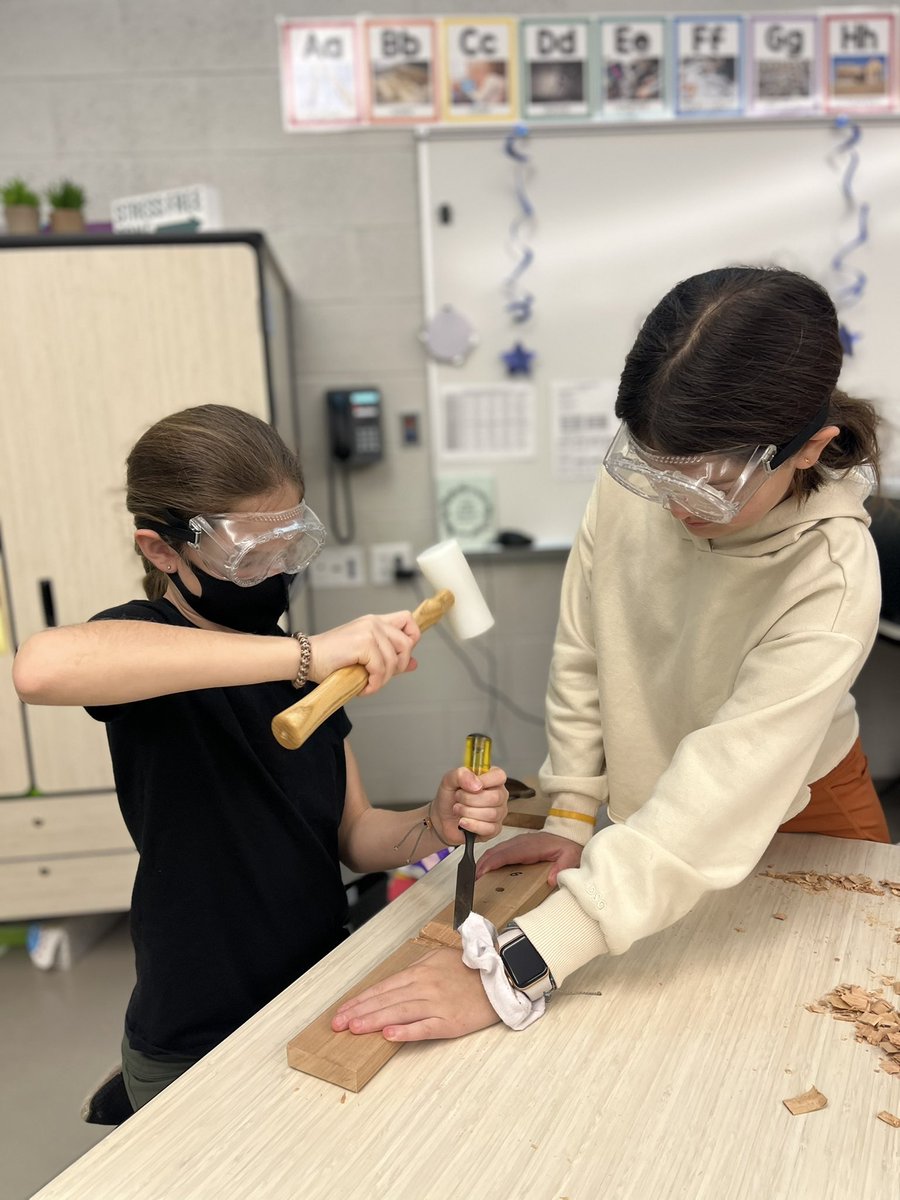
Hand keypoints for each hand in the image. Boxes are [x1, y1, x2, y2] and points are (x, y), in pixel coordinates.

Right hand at [307, 611, 420, 693]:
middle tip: (381, 677)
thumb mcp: (366, 657)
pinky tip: (363, 687)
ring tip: (368, 685)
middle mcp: (374, 622)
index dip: (412, 639)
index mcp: (375, 621)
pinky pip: (381, 669)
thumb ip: (390, 657)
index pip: (408, 620)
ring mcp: (369, 631)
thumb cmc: (331, 659)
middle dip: (399, 665)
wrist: (306, 659)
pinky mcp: (363, 643)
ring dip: (383, 680)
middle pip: (407, 643)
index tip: (401, 657)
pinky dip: (374, 684)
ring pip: (394, 660)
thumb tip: (414, 664)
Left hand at [331, 948, 499, 1041]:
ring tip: (354, 1029)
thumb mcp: (439, 959)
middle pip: (386, 1000)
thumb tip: (394, 984)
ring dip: (374, 1021)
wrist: (502, 977)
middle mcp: (425, 986)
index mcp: (420, 971)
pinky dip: (406, 1031)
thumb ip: (416, 969)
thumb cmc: (472, 969)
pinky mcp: (450, 1022)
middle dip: (359, 1012)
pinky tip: (389, 1035)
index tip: (343, 1011)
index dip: (361, 1000)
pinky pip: (425, 1027)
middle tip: (338, 1024)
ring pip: (399, 1012)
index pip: (383, 987)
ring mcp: (437, 1004)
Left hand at [431, 765, 507, 846]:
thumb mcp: (449, 780)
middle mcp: (499, 795)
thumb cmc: (449, 798)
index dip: (485, 781)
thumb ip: (461, 775)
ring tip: (458, 809)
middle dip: (470, 799)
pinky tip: (462, 822)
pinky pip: (489, 829)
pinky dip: (472, 825)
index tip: (470, 786)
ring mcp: (499, 813)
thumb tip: (477, 784)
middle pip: (495, 797)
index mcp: (491, 779)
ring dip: (468, 812)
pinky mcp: (494, 829)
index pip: (499, 776)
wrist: (442, 819)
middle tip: (458, 798)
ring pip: (492, 814)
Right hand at [475, 831, 582, 886]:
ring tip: (474, 877)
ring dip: (484, 862)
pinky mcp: (517, 844)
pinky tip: (486, 869)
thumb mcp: (570, 857)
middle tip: (471, 880)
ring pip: (495, 850)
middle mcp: (521, 842)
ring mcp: (518, 842)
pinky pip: (499, 851)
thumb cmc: (568, 846)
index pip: (507, 854)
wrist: (569, 835)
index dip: (492, 863)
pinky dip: (490, 859)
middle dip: (481, 865)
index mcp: (531, 846)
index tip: (481, 873)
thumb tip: (551, 880)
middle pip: (496, 851)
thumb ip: (562, 868)